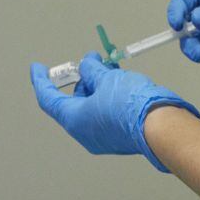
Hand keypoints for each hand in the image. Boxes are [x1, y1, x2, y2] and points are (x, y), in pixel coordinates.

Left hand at [30, 52, 199, 171]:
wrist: (162, 126)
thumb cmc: (131, 103)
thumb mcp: (107, 78)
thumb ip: (92, 70)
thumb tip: (87, 66)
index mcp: (74, 119)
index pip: (49, 99)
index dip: (41, 81)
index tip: (37, 68)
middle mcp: (84, 133)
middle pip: (75, 101)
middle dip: (83, 79)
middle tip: (94, 61)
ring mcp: (102, 138)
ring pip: (92, 107)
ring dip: (99, 88)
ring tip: (113, 71)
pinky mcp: (118, 138)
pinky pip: (106, 115)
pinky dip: (108, 98)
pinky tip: (122, 84)